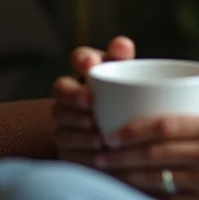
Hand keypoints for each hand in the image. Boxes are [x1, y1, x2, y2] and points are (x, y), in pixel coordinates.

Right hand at [51, 37, 135, 165]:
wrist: (136, 139)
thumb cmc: (137, 99)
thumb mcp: (135, 78)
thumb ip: (125, 61)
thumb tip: (121, 44)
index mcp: (92, 71)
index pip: (80, 57)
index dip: (82, 60)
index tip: (91, 65)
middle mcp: (73, 93)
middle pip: (61, 90)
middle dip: (73, 96)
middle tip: (91, 102)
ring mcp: (67, 121)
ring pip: (62, 121)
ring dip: (78, 127)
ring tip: (99, 134)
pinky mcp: (69, 148)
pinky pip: (68, 151)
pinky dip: (83, 153)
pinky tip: (99, 155)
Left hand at [95, 114, 198, 199]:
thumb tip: (159, 127)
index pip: (165, 124)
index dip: (132, 130)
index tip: (111, 134)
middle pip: (155, 153)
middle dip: (121, 156)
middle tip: (98, 157)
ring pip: (159, 179)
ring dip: (128, 179)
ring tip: (108, 177)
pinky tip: (135, 197)